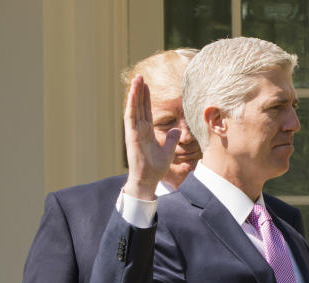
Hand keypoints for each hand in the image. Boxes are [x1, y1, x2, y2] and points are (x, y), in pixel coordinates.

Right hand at [123, 75, 178, 199]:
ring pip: (134, 107)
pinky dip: (131, 104)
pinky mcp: (131, 135)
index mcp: (147, 131)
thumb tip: (177, 130)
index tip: (147, 86)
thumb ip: (172, 139)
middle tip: (141, 76)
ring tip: (137, 79)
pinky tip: (133, 93)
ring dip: (135, 93)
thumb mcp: (169, 151)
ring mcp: (134, 131)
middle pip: (139, 106)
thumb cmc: (156, 168)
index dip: (147, 98)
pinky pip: (131, 117)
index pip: (146, 111)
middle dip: (140, 91)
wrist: (148, 179)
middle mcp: (139, 129)